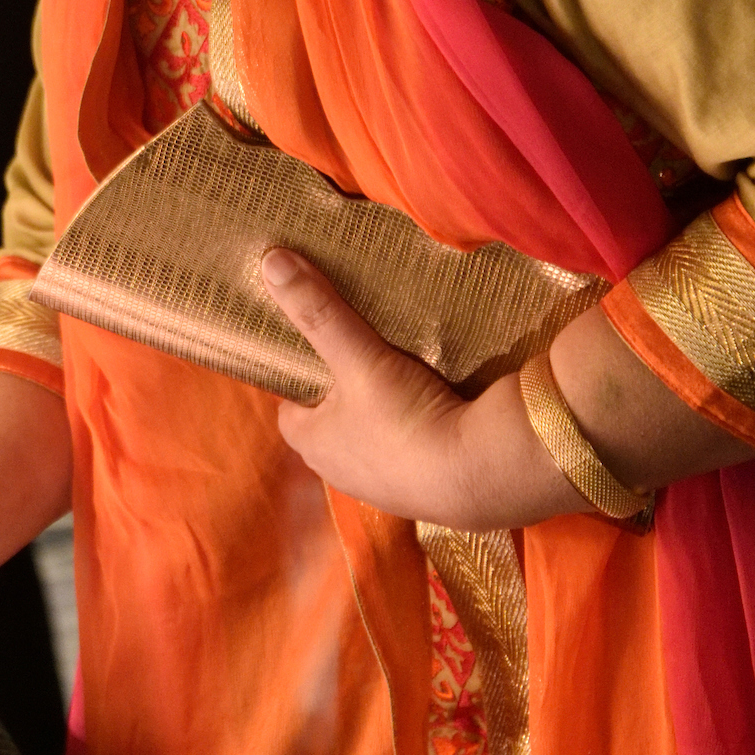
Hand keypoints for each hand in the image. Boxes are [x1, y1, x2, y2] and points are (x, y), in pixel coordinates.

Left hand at [258, 247, 588, 527]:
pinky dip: (418, 432)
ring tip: (402, 374)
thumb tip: (272, 262)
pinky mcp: (426, 492)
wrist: (483, 473)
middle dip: (344, 393)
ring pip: (372, 439)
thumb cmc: (406, 418)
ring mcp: (384, 487)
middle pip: (332, 423)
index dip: (301, 380)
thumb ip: (319, 312)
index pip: (290, 409)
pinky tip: (438, 406)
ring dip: (383, 413)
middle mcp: (341, 472)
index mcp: (312, 444)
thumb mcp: (359, 357)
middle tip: (363, 354)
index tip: (318, 351)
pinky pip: (412, 454)